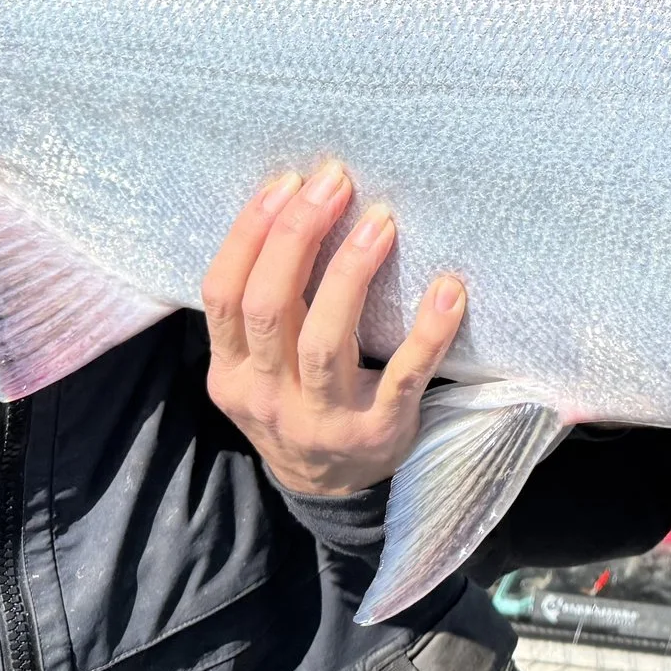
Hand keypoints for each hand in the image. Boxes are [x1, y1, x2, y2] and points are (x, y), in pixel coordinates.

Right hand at [202, 161, 465, 496]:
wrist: (330, 488)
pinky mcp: (379, 431)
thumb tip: (292, 204)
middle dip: (298, 236)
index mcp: (231, 372)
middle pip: (269, 307)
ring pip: (324, 341)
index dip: (249, 234)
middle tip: (334, 181)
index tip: (285, 182)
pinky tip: (447, 289)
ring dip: (351, 272)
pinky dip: (427, 332)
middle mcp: (267, 396)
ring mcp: (322, 418)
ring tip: (381, 220)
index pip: (223, 294)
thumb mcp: (258, 365)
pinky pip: (404, 377)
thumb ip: (263, 308)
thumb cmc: (296, 398)